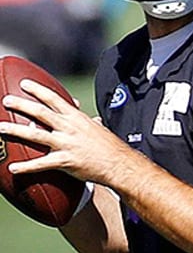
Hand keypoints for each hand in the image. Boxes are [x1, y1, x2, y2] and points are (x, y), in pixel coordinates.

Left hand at [0, 79, 135, 188]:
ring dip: (15, 131)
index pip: (54, 99)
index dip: (38, 90)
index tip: (24, 84)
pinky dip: (26, 167)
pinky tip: (13, 168)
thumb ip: (86, 118)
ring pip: (35, 134)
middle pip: (40, 112)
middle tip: (6, 100)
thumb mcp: (98, 127)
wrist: (120, 165)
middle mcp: (70, 128)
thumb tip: (84, 111)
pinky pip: (41, 163)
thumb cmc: (110, 147)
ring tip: (0, 128)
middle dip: (21, 105)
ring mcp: (66, 144)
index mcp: (77, 118)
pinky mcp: (65, 161)